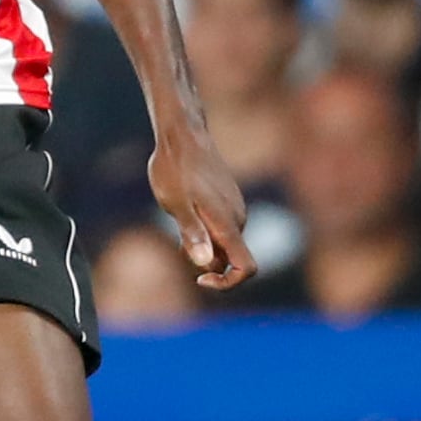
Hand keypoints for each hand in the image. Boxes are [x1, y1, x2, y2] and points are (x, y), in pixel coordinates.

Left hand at [148, 121, 256, 291]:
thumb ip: (192, 234)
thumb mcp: (175, 205)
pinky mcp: (228, 201)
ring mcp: (235, 209)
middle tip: (179, 240)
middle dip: (206, 262)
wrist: (184, 137)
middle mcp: (238, 219)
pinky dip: (205, 231)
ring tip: (178, 219)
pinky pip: (221, 228)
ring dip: (203, 244)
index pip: (246, 268)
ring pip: (223, 243)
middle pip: (230, 259)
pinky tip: (184, 211)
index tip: (199, 278)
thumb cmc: (175, 170)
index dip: (227, 283)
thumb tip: (206, 264)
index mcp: (227, 224)